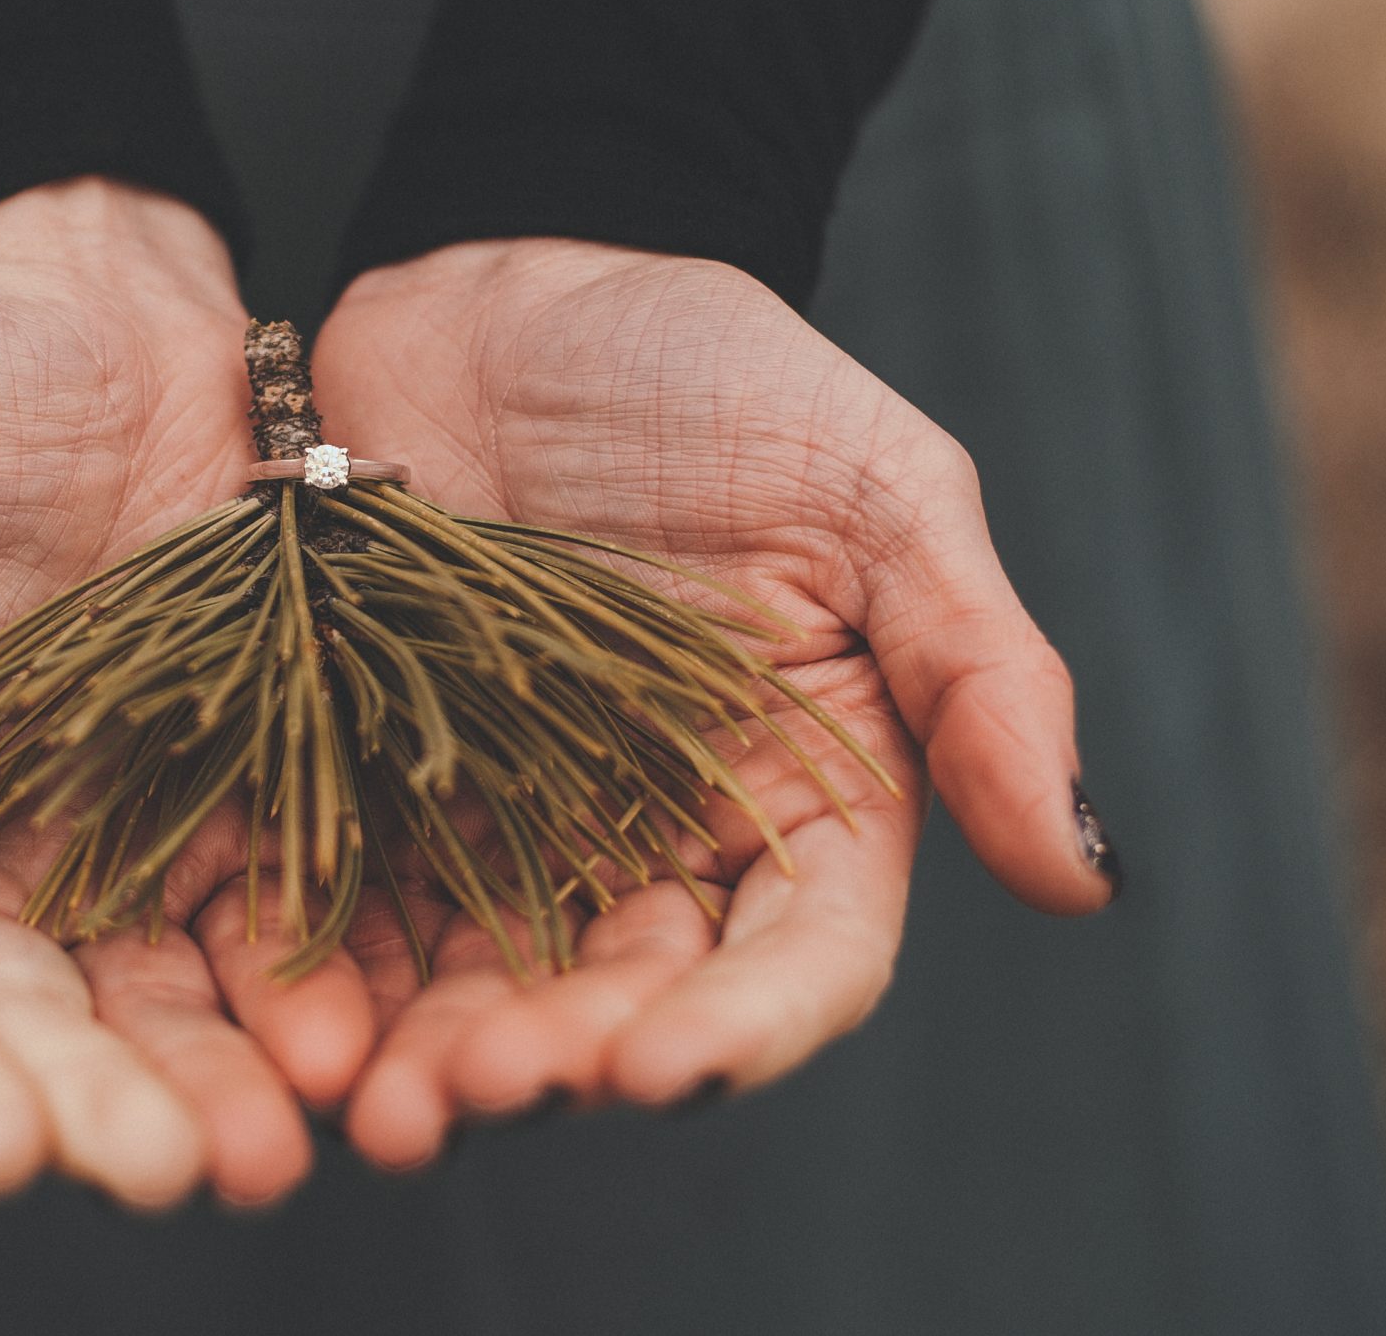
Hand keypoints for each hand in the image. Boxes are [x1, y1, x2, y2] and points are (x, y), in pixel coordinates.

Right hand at [0, 181, 374, 1208]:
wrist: (88, 310)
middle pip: (19, 1023)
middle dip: (88, 1104)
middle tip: (166, 1168)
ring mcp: (110, 844)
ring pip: (153, 1002)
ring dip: (208, 1086)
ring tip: (272, 1148)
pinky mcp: (239, 798)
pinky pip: (273, 915)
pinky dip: (309, 984)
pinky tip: (354, 1037)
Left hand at [310, 239, 1115, 1167]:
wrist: (510, 281)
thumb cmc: (716, 371)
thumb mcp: (878, 491)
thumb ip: (977, 674)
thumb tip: (1087, 880)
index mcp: (802, 782)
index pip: (799, 950)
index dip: (741, 1028)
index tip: (668, 1069)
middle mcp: (659, 826)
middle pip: (628, 990)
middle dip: (562, 1058)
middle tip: (483, 1091)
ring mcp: (512, 809)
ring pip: (489, 975)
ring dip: (440, 1055)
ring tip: (386, 1105)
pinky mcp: (382, 773)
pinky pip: (362, 896)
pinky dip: (333, 972)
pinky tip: (298, 1021)